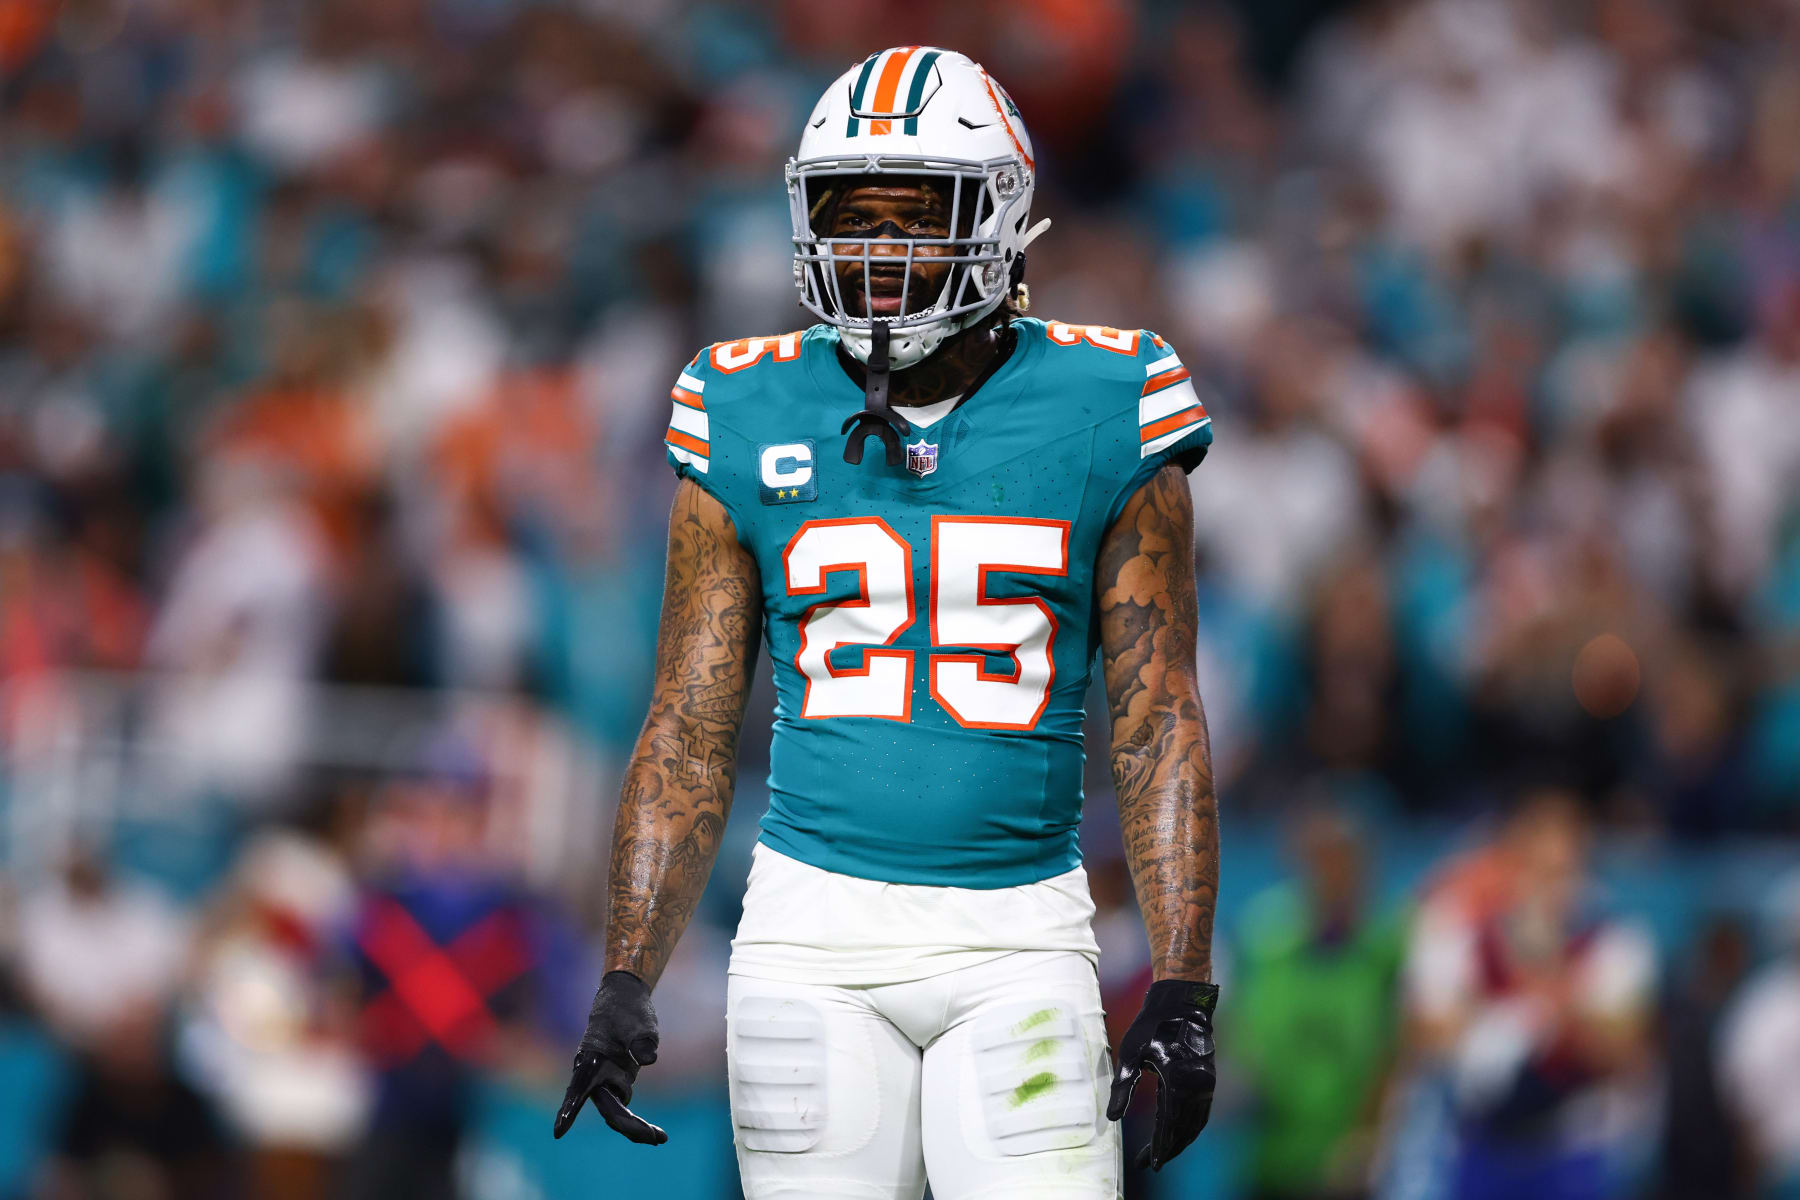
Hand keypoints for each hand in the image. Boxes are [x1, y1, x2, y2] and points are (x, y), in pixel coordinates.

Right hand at [553, 970, 667, 1144]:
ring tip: (661, 1138)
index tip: (558, 1132)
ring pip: (618, 1112)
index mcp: (592, 1060)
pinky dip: (638, 1122)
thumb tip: (647, 1059)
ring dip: (637, 1128)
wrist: (624, 999)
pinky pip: (625, 1107)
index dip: (568, 1110)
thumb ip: (640, 1039)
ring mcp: (606, 1082)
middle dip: (629, 1127)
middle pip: (608, 1109)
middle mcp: (594, 1076)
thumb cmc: (626, 1008)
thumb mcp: (638, 1020)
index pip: (579, 1088)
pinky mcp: (618, 1083)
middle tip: (655, 1138)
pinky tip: (658, 1135)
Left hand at [1106, 979, 1217, 1170]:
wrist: (1182, 1001)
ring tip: (1163, 1152)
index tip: (1151, 1164)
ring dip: (1181, 1141)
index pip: (1168, 1125)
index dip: (1160, 1147)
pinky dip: (1191, 1127)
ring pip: (1195, 1123)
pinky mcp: (1208, 1078)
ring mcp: (1205, 1083)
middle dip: (1169, 1149)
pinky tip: (1179, 1132)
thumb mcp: (1131, 1053)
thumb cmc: (1152, 1024)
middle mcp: (1196, 1085)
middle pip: (1184, 1129)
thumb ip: (1123, 1087)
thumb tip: (1113, 1118)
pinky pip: (1201, 1112)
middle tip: (1151, 1163)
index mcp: (1176, 1080)